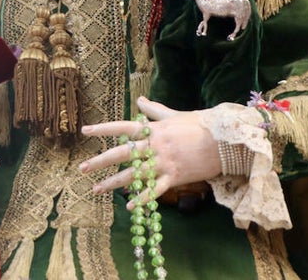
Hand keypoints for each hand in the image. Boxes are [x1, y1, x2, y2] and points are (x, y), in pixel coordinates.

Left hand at [77, 97, 221, 206]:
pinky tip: (130, 205)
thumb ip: (154, 111)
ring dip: (114, 183)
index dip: (103, 129)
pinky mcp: (175, 177)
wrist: (225, 141)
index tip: (85, 131)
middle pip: (123, 154)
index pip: (122, 128)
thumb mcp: (174, 115)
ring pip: (134, 174)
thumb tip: (140, 101)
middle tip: (82, 168)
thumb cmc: (199, 125)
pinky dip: (142, 198)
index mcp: (153, 129)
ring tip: (96, 189)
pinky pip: (155, 190)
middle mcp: (155, 146)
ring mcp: (164, 163)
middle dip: (101, 161)